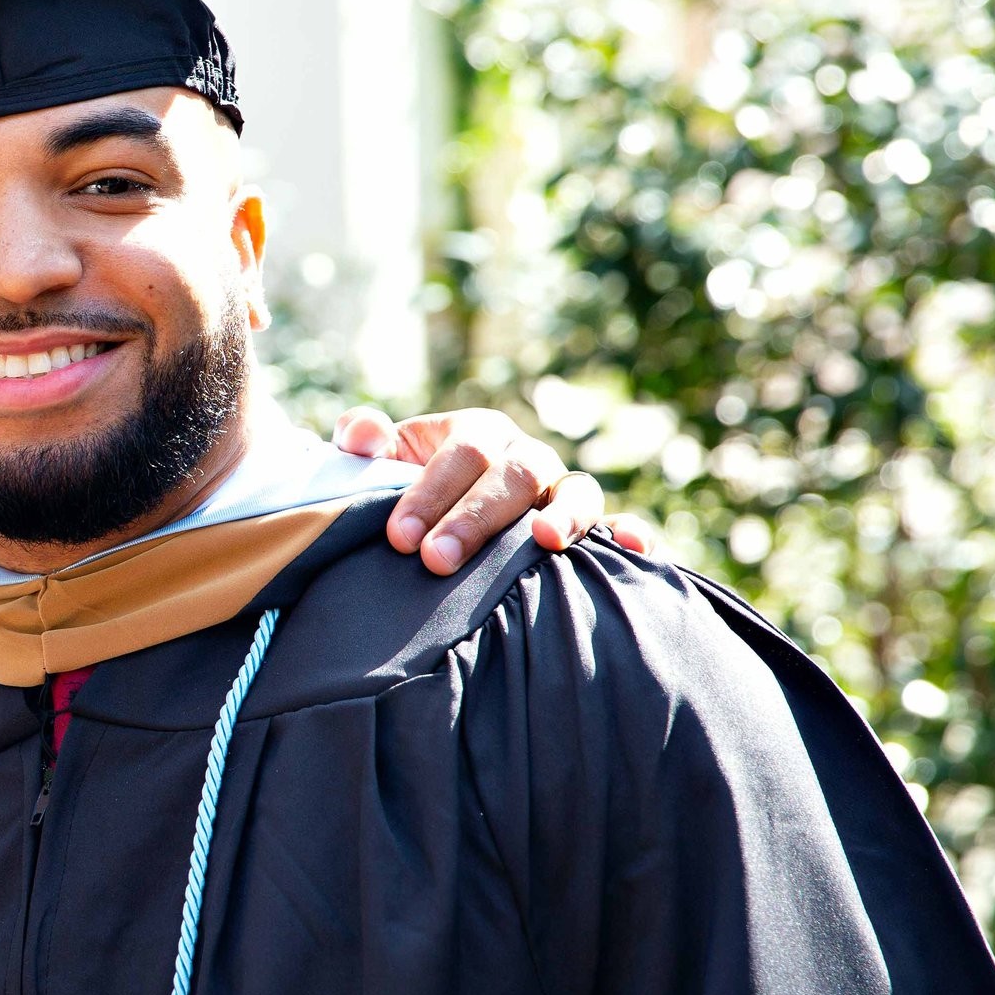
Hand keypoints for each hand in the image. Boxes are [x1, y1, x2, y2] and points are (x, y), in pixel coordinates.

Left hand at [330, 406, 653, 573]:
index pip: (461, 455)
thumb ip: (362, 441)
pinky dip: (631, 533)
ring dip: (566, 515)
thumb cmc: (407, 492)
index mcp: (479, 434)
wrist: (437, 524)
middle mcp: (527, 457)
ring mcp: (561, 492)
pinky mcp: (586, 528)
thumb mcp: (380, 464)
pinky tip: (635, 547)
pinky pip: (617, 526)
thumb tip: (359, 435)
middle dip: (476, 517)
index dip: (430, 493)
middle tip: (437, 560)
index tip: (398, 538)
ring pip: (577, 492)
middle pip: (515, 476)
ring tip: (545, 542)